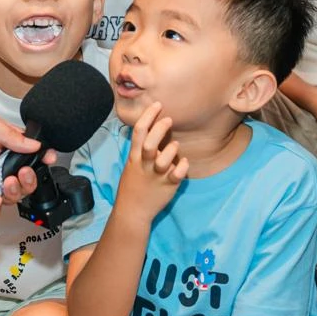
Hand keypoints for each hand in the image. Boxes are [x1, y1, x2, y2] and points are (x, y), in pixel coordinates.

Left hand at [0, 94, 52, 204]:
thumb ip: (8, 134)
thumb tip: (34, 144)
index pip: (26, 149)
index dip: (39, 156)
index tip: (49, 159)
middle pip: (20, 174)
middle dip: (28, 178)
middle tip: (23, 174)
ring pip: (7, 190)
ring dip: (14, 192)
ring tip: (8, 184)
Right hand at [115, 101, 188, 223]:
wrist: (133, 211)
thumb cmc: (134, 184)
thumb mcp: (132, 164)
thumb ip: (141, 149)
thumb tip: (153, 128)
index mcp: (135, 157)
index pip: (138, 132)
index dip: (148, 116)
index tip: (157, 105)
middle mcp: (145, 165)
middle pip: (150, 143)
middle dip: (159, 129)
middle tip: (168, 119)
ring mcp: (156, 176)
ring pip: (164, 159)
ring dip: (172, 149)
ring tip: (175, 145)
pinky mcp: (167, 186)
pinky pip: (177, 174)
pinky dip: (182, 166)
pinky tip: (183, 163)